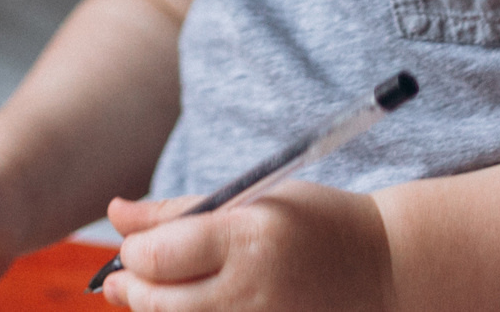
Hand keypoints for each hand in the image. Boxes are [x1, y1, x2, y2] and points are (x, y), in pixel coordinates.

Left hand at [100, 183, 393, 311]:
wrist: (385, 270)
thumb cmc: (314, 225)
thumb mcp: (250, 199)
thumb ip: (177, 210)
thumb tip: (115, 213)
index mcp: (248, 239)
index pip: (159, 256)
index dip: (132, 253)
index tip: (135, 245)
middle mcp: (253, 291)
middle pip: (160, 304)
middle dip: (132, 289)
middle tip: (125, 277)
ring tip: (155, 295)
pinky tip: (191, 310)